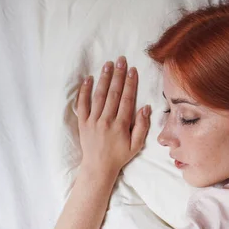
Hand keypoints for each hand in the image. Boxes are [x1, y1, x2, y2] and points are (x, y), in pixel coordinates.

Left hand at [75, 56, 150, 176]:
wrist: (98, 167)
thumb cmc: (120, 156)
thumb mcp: (137, 144)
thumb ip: (142, 126)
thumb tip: (146, 107)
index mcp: (121, 125)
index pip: (127, 99)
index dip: (130, 83)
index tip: (132, 70)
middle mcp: (107, 120)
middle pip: (113, 94)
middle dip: (118, 76)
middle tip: (120, 60)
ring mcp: (93, 121)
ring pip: (99, 96)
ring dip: (104, 79)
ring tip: (107, 65)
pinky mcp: (83, 123)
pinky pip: (82, 104)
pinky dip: (84, 91)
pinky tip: (88, 79)